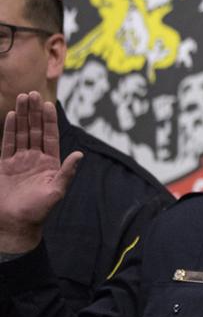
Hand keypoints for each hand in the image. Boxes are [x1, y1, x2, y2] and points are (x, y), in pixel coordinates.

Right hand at [0, 92, 81, 254]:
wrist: (15, 224)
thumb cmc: (38, 210)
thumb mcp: (56, 190)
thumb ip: (67, 172)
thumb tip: (80, 154)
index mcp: (50, 162)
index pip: (50, 135)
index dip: (49, 120)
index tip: (48, 103)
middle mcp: (35, 158)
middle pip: (35, 130)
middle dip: (34, 112)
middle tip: (32, 93)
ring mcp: (19, 161)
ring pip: (21, 133)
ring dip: (22, 116)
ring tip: (22, 98)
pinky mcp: (5, 165)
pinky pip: (7, 143)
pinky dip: (9, 129)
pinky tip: (11, 115)